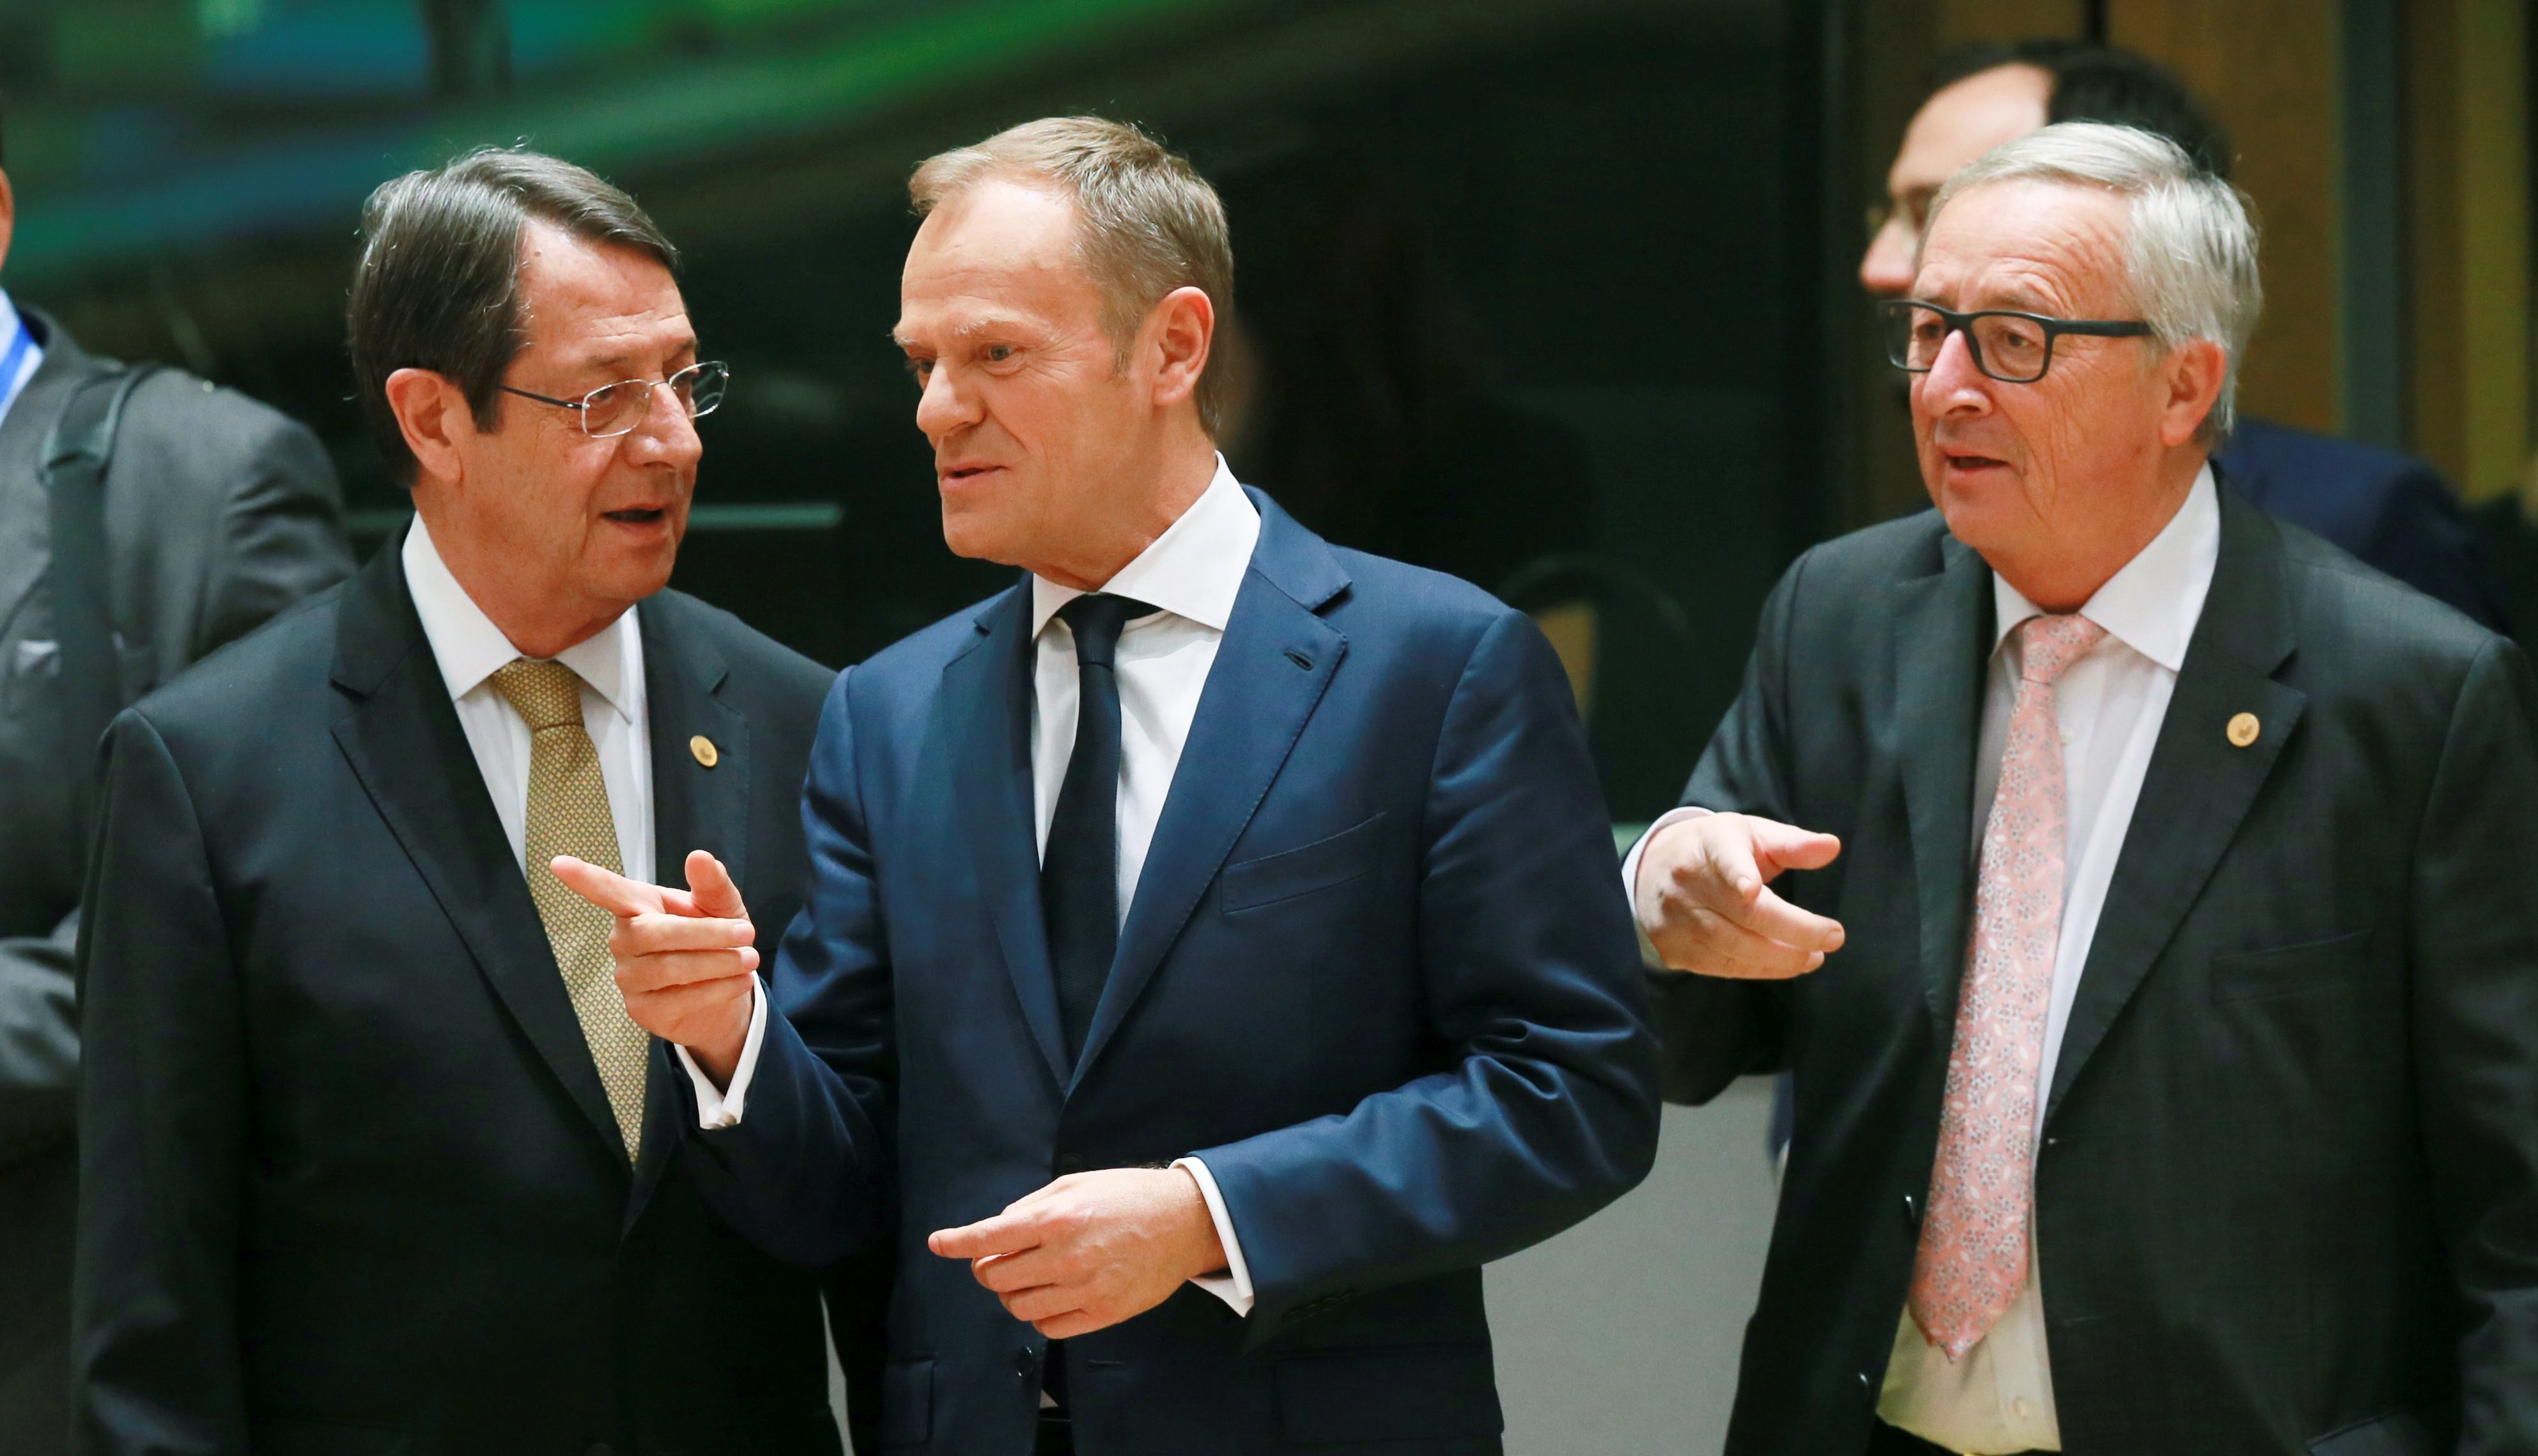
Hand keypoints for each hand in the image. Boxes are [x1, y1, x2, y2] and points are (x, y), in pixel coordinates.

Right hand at [552, 849, 757, 1082]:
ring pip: (668, 968)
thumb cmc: (716, 939)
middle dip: (705, 933)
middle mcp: (624, 941)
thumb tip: (700, 857)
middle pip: (653, 933)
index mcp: (638, 906)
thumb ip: (712, 884)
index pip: (608, 891)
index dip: (584, 879)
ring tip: (749, 959)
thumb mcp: (722, 908)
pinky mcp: (642, 1011)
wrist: (727, 993)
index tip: (558, 863)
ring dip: (716, 963)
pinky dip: (716, 989)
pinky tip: (738, 982)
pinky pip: (678, 999)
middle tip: (747, 933)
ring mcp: (628, 978)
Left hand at [927, 1168, 1227, 1338]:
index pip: (988, 1237)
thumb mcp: (1075, 1183)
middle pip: (996, 1277)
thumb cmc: (1127, 1196)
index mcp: (1056, 1219)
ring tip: (1028, 1277)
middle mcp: (1066, 1257)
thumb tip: (997, 1229)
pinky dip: (1039, 1314)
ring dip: (1012, 1293)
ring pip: (1018, 1307)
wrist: (1184, 1222)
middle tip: (1002, 1258)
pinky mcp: (1103, 1314)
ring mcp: (1085, 1290)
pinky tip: (1052, 1295)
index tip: (938, 1243)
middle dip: (988, 1267)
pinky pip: (1049, 1327)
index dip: (956, 1241)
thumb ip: (1031, 1206)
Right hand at [1635, 812, 1844, 978]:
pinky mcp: (1673, 947)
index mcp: (1710, 843)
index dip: (1736, 872)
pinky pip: (1722, 966)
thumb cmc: (1715, 850)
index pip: (1723, 856)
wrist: (1652, 871)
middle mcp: (1687, 881)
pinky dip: (1760, 970)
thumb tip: (1831, 847)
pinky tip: (1786, 964)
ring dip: (1781, 957)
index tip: (1752, 888)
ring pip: (1733, 945)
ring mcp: (1676, 918)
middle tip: (1833, 937)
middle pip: (1744, 912)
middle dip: (1794, 930)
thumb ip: (1792, 843)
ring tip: (1814, 956)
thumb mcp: (1750, 834)